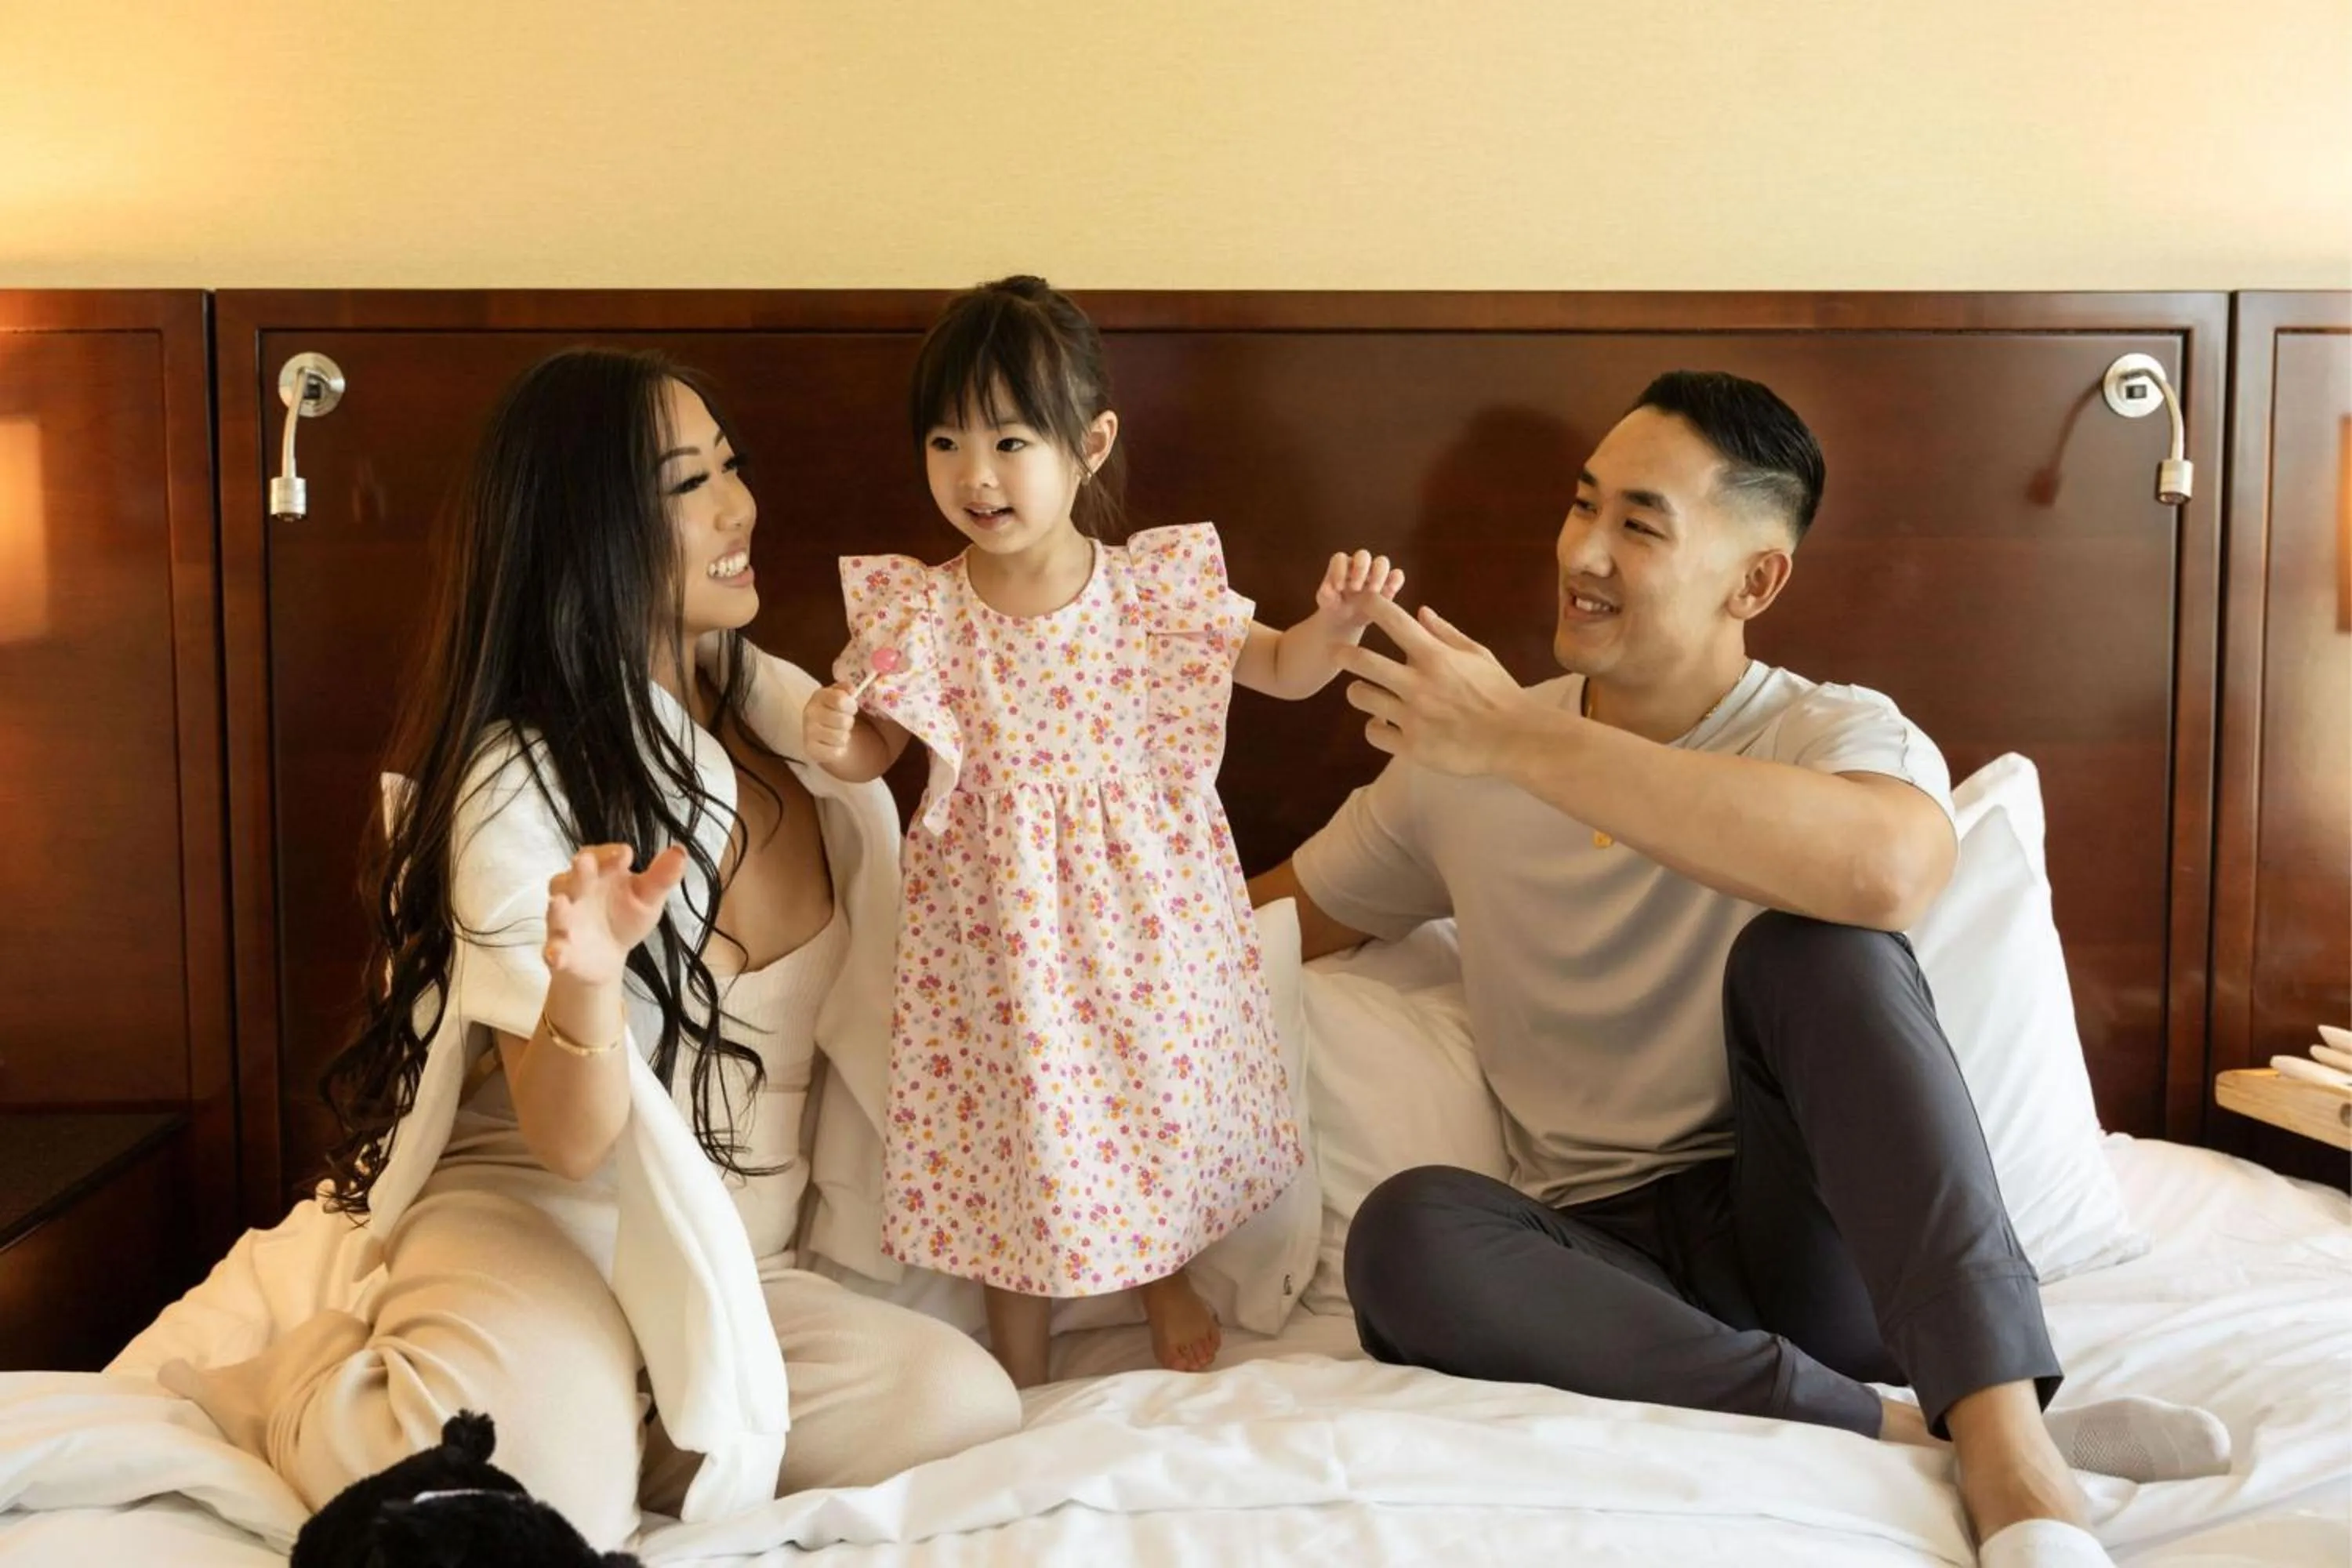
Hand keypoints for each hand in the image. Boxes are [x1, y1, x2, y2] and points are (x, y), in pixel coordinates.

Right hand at [543, 843, 689, 984]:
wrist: (608, 956)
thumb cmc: (626, 917)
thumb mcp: (648, 897)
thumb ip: (661, 877)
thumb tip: (681, 850)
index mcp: (602, 873)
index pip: (601, 856)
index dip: (610, 854)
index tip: (624, 855)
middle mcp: (579, 891)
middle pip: (575, 877)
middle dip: (579, 870)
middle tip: (583, 862)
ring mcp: (566, 919)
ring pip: (558, 909)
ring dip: (558, 907)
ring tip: (559, 903)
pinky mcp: (560, 947)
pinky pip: (554, 948)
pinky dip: (554, 952)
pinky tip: (556, 956)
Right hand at [802, 684, 861, 770]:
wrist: (824, 733)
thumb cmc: (836, 712)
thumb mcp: (842, 696)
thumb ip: (847, 689)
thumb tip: (852, 690)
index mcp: (819, 696)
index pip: (840, 700)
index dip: (851, 706)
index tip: (851, 709)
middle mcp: (809, 712)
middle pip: (843, 721)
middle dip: (849, 723)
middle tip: (844, 722)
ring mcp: (808, 731)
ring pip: (841, 737)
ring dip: (844, 736)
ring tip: (838, 732)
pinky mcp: (810, 749)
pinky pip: (835, 752)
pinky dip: (838, 750)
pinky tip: (832, 744)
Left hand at [1313, 550, 1405, 637]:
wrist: (1345, 619)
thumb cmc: (1333, 605)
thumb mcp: (1326, 602)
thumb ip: (1325, 595)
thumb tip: (1327, 589)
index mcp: (1341, 566)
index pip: (1340, 559)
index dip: (1339, 570)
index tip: (1338, 588)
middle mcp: (1359, 566)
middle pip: (1363, 555)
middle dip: (1360, 569)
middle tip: (1355, 588)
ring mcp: (1375, 573)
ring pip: (1382, 562)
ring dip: (1379, 574)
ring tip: (1373, 591)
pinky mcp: (1388, 584)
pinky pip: (1397, 576)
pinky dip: (1396, 580)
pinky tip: (1390, 591)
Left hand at [1337, 597, 1529, 776]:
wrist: (1516, 739)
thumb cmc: (1500, 693)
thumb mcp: (1479, 655)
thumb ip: (1446, 633)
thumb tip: (1421, 611)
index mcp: (1436, 657)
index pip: (1394, 621)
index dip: (1371, 605)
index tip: (1360, 600)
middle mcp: (1419, 684)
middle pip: (1362, 661)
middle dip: (1343, 653)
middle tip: (1337, 652)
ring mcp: (1413, 717)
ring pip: (1361, 696)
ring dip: (1358, 692)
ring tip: (1364, 692)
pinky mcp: (1412, 746)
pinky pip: (1374, 732)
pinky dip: (1375, 726)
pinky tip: (1383, 723)